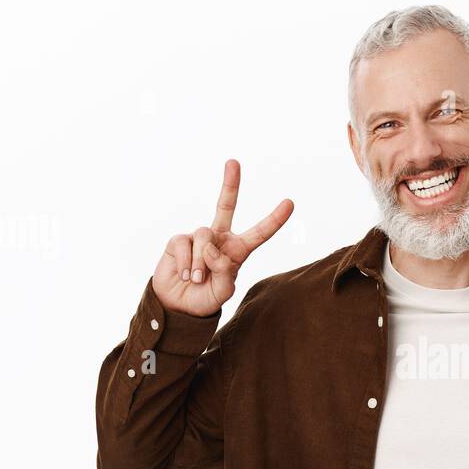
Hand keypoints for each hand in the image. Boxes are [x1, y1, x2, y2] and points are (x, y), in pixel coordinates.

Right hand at [151, 159, 293, 316]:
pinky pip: (184, 244)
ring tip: (197, 279)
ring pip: (204, 236)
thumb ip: (224, 272)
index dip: (274, 219)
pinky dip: (186, 263)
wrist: (179, 306)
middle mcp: (219, 239)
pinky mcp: (179, 240)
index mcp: (237, 251)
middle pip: (226, 206)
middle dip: (230, 184)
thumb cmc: (206, 298)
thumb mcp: (223, 292)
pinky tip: (185, 275)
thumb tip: (212, 249)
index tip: (290, 202)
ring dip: (201, 262)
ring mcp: (198, 237)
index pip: (259, 233)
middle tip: (233, 162)